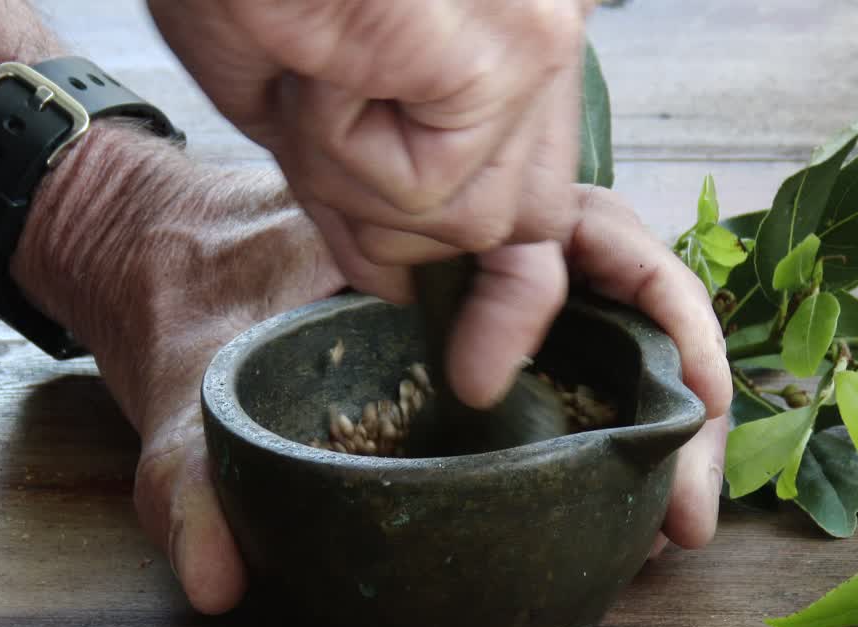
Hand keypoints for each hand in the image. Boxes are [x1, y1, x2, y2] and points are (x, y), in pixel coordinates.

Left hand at [11, 128, 727, 613]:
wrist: (167, 265)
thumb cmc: (189, 294)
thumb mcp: (188, 380)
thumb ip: (192, 474)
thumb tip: (219, 581)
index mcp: (440, 228)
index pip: (583, 236)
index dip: (643, 305)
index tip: (644, 412)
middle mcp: (483, 260)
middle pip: (630, 298)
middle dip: (686, 391)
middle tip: (692, 506)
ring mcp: (487, 309)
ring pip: (617, 343)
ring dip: (665, 427)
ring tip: (677, 525)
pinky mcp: (481, 357)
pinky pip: (576, 380)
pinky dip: (616, 441)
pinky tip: (626, 513)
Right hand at [146, 0, 589, 295]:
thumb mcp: (308, 102)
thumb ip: (373, 188)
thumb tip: (403, 283)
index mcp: (508, 42)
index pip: (539, 194)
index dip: (510, 287)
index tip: (481, 362)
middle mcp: (549, 32)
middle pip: (513, 219)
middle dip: (409, 226)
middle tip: (322, 125)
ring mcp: (543, 40)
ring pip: (468, 220)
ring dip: (356, 176)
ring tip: (308, 69)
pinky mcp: (512, 52)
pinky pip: (429, 188)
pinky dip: (345, 148)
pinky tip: (320, 64)